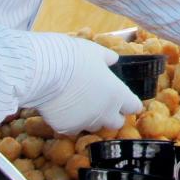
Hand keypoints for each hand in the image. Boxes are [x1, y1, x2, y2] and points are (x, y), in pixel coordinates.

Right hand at [28, 35, 143, 133]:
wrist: (45, 71)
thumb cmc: (74, 57)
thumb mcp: (96, 51)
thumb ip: (107, 58)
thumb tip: (113, 60)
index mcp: (117, 94)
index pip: (134, 107)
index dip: (130, 103)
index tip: (125, 100)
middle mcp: (104, 113)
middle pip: (116, 123)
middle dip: (112, 115)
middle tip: (102, 103)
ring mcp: (85, 123)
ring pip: (93, 126)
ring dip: (91, 118)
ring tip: (79, 103)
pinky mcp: (66, 128)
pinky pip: (72, 127)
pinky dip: (70, 120)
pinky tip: (63, 107)